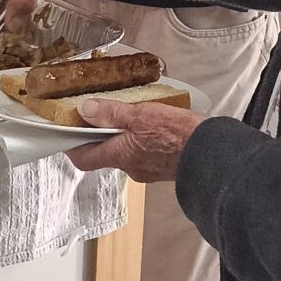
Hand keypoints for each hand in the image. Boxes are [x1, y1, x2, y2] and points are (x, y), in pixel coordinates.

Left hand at [68, 100, 206, 181]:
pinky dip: (141, 140)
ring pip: (126, 151)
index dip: (72, 146)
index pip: (84, 158)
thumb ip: (112, 113)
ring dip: (124, 136)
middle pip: (105, 153)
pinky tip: (153, 125)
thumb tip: (86, 110)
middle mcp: (131, 167)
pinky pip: (144, 153)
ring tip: (132, 114)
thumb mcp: (141, 115)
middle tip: (101, 113)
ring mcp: (147, 170)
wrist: (213, 155)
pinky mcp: (163, 167)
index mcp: (120, 155)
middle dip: (101, 134)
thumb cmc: (179, 136)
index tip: (67, 132)